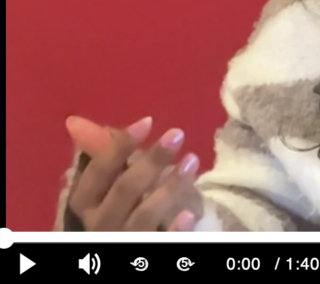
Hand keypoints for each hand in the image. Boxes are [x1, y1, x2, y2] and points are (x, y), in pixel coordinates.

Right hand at [65, 116, 203, 230]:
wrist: (135, 240)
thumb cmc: (126, 204)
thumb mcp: (114, 178)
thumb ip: (102, 152)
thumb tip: (74, 121)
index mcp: (86, 203)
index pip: (98, 172)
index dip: (119, 146)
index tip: (147, 122)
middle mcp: (99, 224)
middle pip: (123, 191)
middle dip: (150, 160)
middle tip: (177, 134)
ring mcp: (124, 239)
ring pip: (143, 215)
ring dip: (170, 186)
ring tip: (192, 160)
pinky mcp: (147, 250)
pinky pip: (160, 241)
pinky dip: (173, 229)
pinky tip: (189, 214)